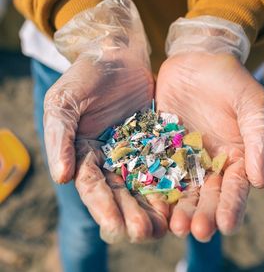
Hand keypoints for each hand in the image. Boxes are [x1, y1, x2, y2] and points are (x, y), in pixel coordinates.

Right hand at [43, 0, 168, 242]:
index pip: (92, 186)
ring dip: (152, 206)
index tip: (115, 226)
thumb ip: (59, 138)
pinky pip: (163, 164)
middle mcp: (109, 157)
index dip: (102, 207)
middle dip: (131, 213)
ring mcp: (134, 150)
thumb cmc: (86, 75)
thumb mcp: (63, 102)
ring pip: (143, 184)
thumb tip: (61, 177)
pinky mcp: (155, 140)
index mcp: (84, 153)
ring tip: (165, 226)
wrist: (116, 54)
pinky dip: (169, 182)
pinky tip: (179, 198)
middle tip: (145, 233)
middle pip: (120, 192)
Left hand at [156, 52, 263, 240]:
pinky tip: (150, 202)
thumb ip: (258, 140)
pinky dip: (155, 185)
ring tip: (173, 226)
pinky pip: (157, 168)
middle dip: (202, 214)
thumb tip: (262, 181)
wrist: (197, 60)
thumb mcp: (251, 104)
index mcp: (235, 156)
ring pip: (181, 188)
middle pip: (206, 194)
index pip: (235, 187)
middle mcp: (208, 162)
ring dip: (178, 207)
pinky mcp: (161, 145)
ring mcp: (183, 155)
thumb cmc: (229, 80)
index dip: (232, 207)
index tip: (226, 226)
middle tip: (194, 231)